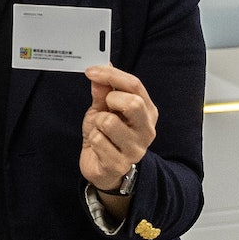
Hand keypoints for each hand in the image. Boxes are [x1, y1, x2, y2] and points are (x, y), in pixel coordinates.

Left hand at [81, 65, 157, 192]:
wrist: (101, 168)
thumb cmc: (105, 136)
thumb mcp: (103, 109)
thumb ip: (103, 91)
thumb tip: (100, 71)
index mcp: (147, 112)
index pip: (135, 85)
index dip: (111, 74)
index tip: (91, 71)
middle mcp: (146, 130)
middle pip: (133, 103)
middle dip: (110, 100)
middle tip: (103, 108)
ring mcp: (135, 149)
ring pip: (109, 122)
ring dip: (97, 123)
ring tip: (100, 130)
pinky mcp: (120, 164)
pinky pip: (98, 140)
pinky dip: (92, 139)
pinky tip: (98, 146)